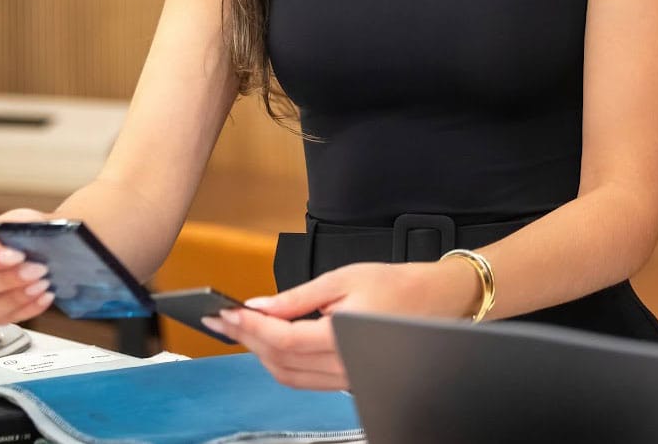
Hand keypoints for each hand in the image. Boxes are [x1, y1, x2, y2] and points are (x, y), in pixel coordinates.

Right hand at [0, 207, 55, 323]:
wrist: (22, 248)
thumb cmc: (12, 232)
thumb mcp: (17, 218)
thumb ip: (20, 225)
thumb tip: (31, 236)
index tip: (18, 256)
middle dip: (8, 280)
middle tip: (38, 270)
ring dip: (17, 298)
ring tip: (43, 284)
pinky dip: (25, 310)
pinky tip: (43, 297)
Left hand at [203, 260, 470, 389]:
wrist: (434, 301)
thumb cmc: (394, 285)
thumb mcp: (341, 278)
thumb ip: (297, 297)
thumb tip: (260, 305)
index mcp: (342, 338)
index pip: (282, 340)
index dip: (250, 326)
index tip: (227, 311)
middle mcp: (344, 366)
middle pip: (280, 362)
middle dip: (247, 339)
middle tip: (222, 317)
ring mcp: (346, 378)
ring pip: (289, 376)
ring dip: (260, 353)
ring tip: (240, 327)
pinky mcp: (347, 379)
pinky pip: (305, 379)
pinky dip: (281, 361)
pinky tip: (269, 340)